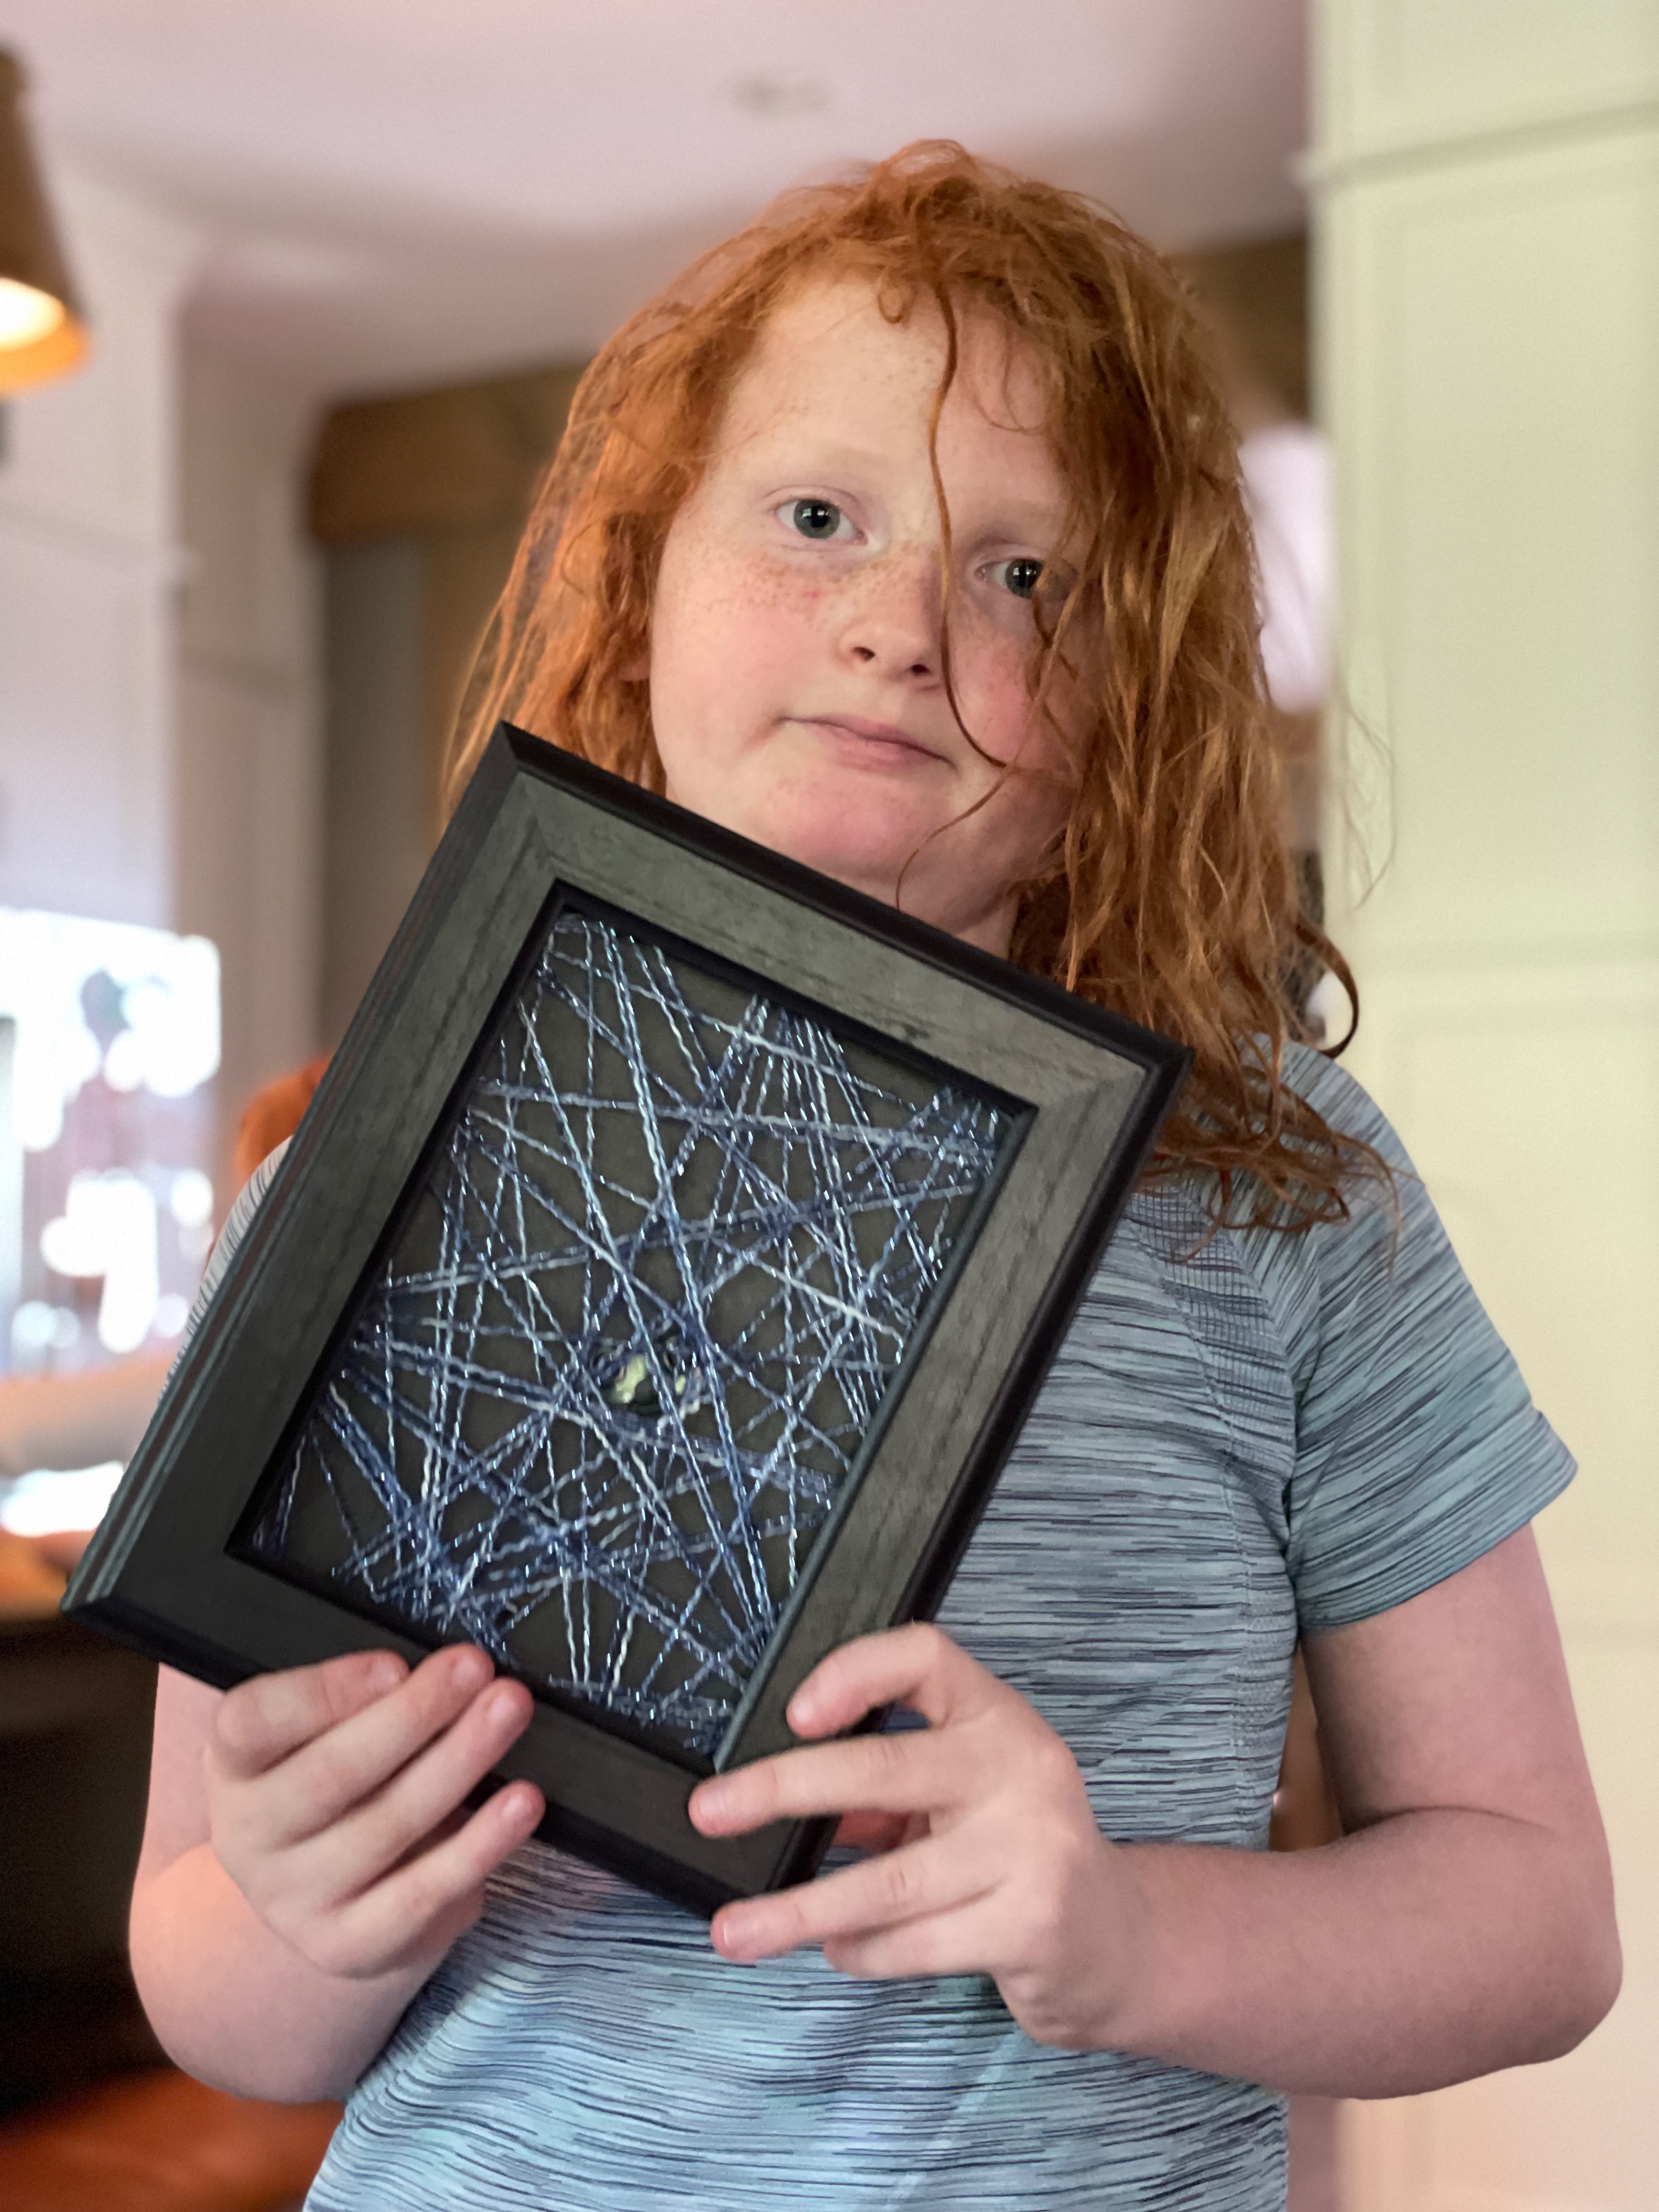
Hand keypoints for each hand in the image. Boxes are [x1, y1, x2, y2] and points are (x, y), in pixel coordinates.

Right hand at [205, 1645, 543, 1981]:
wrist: (324, 1898)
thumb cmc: (337, 1782)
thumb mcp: (319, 1733)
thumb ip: (361, 1698)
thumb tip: (445, 1666)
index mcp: (234, 1765)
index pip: (253, 1723)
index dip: (323, 1693)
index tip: (395, 1664)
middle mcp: (249, 1837)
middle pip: (331, 1774)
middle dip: (412, 1716)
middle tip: (475, 1667)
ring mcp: (294, 1901)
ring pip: (386, 1827)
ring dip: (458, 1762)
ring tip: (510, 1710)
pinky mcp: (348, 1947)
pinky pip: (423, 1894)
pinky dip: (480, 1845)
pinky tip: (523, 1802)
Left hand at [688, 1623, 1148, 2046]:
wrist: (1112, 1940)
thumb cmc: (1014, 1851)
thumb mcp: (954, 1798)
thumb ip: (876, 1793)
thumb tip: (770, 1800)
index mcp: (998, 1716)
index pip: (925, 1656)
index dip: (854, 1672)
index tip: (792, 1712)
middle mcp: (1021, 1767)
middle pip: (883, 1768)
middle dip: (782, 1791)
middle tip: (712, 1811)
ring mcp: (1032, 1848)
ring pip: (886, 1881)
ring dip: (797, 1909)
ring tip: (736, 1930)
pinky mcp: (1030, 1925)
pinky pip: (912, 1943)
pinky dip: (860, 1951)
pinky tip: (839, 1950)